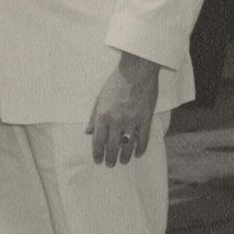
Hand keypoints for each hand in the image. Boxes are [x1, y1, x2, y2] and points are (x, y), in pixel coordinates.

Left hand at [87, 53, 160, 167]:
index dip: (97, 153)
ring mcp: (132, 120)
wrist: (137, 70)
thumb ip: (93, 116)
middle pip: (112, 146)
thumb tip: (87, 132)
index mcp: (102, 115)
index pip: (98, 140)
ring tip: (124, 161)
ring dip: (125, 156)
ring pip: (128, 145)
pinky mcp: (145, 118)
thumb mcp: (100, 97)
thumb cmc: (117, 81)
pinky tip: (138, 154)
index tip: (97, 160)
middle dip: (110, 158)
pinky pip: (143, 139)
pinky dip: (141, 149)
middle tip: (110, 164)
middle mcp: (116, 120)